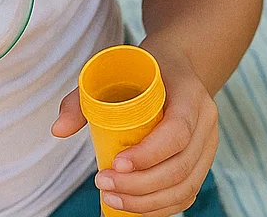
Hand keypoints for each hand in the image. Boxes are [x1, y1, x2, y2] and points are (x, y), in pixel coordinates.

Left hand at [51, 48, 218, 216]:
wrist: (177, 65)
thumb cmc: (140, 69)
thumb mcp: (113, 70)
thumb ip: (82, 99)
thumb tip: (58, 130)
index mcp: (190, 95)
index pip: (177, 132)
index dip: (148, 154)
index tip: (116, 164)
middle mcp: (206, 123)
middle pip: (180, 167)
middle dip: (140, 185)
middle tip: (103, 184)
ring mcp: (208, 145)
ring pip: (185, 186)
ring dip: (148, 202)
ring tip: (112, 199)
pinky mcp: (202, 162)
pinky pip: (187, 193)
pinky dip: (161, 207)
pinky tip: (134, 209)